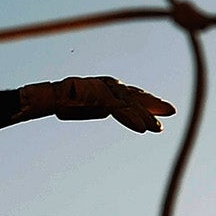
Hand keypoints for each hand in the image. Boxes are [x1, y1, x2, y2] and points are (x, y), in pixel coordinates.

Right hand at [20, 76, 174, 132]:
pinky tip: (142, 129)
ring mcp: (102, 89)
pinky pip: (118, 108)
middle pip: (134, 95)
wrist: (42, 98)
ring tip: (158, 129)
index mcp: (106, 88)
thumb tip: (108, 109)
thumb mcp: (84, 106)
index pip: (131, 94)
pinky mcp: (97, 96)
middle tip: (172, 111)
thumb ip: (98, 106)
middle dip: (154, 103)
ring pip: (129, 103)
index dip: (148, 101)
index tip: (164, 111)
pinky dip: (131, 118)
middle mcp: (107, 86)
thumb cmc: (61, 103)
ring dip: (144, 115)